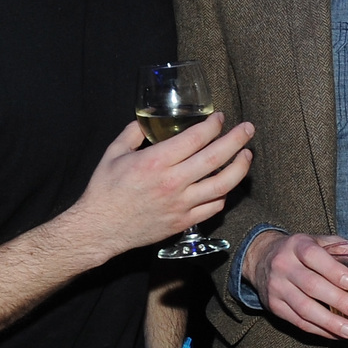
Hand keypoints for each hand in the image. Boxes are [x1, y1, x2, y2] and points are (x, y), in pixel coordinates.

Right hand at [67, 115, 253, 262]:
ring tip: (247, 155)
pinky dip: (224, 194)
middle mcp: (173, 182)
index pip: (196, 138)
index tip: (220, 118)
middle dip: (237, 139)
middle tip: (248, 128)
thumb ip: (133, 133)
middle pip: (216, 157)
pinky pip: (213, 207)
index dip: (213, 125)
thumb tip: (147, 120)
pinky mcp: (184, 222)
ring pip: (223, 185)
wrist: (100, 228)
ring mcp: (181, 204)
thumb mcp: (114, 153)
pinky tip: (227, 184)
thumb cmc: (105, 191)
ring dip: (240, 168)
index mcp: (156, 161)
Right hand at [244, 230, 347, 340]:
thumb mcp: (320, 242)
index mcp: (297, 245)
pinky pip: (298, 322)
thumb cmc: (300, 251)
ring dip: (329, 322)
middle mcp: (283, 265)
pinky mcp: (274, 306)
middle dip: (337, 300)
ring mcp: (277, 287)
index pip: (313, 256)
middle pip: (311, 285)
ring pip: (304, 308)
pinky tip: (335, 334)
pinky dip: (319, 330)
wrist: (261, 258)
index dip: (332, 270)